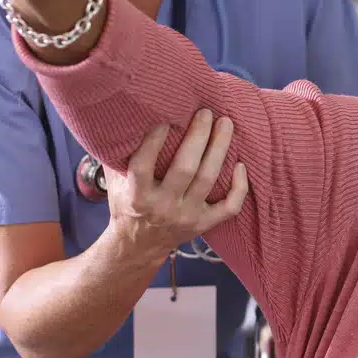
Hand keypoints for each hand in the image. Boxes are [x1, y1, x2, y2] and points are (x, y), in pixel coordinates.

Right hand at [104, 110, 249, 263]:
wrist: (139, 245)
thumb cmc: (128, 203)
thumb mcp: (116, 182)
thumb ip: (120, 156)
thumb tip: (128, 118)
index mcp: (137, 196)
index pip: (143, 166)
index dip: (153, 142)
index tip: (165, 118)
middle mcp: (162, 207)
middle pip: (185, 169)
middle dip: (198, 137)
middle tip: (206, 112)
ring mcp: (186, 216)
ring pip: (208, 179)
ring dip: (219, 149)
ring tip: (225, 123)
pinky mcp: (204, 224)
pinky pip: (229, 207)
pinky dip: (239, 187)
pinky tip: (240, 164)